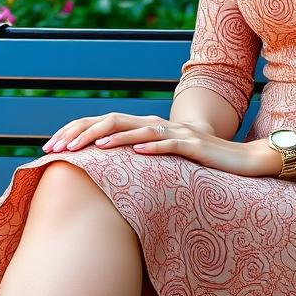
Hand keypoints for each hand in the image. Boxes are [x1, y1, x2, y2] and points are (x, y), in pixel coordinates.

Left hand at [40, 112, 265, 175]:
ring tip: (92, 148)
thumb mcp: (164, 163)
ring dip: (115, 138)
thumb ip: (139, 161)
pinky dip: (153, 147)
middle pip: (115, 121)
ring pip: (141, 130)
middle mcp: (160, 126)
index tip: (52, 147)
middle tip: (58, 147)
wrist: (244, 161)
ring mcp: (178, 134)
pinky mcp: (196, 146)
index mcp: (148, 129)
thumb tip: (103, 174)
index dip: (77, 131)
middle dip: (84, 133)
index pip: (105, 124)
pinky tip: (137, 153)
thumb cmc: (202, 164)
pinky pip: (172, 145)